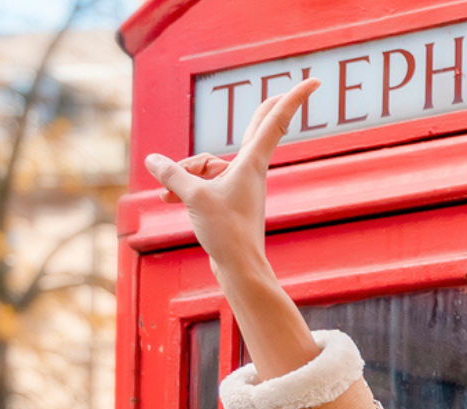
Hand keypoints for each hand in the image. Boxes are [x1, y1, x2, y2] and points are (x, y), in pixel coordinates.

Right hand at [143, 78, 317, 269]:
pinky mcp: (230, 202)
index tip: (313, 81)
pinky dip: (187, 187)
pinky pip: (205, 183)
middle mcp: (250, 171)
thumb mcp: (192, 197)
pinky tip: (168, 200)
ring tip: (167, 196)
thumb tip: (153, 160)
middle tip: (282, 94)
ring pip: (210, 165)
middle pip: (255, 131)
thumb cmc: (226, 232)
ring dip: (186, 173)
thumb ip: (172, 175)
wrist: (238, 268)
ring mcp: (241, 187)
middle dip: (264, 113)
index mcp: (251, 164)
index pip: (273, 121)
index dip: (292, 99)